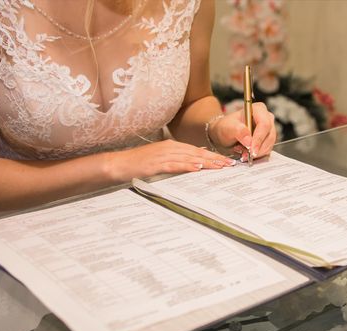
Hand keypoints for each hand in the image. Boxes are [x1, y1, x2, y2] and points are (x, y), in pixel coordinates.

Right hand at [110, 139, 236, 181]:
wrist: (118, 163)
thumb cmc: (138, 163)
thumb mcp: (160, 159)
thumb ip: (176, 159)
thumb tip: (194, 161)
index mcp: (171, 146)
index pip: (196, 150)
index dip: (212, 155)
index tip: (225, 161)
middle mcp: (169, 148)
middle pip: (196, 152)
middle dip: (214, 158)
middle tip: (229, 164)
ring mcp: (162, 155)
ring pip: (189, 158)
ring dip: (205, 162)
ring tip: (219, 166)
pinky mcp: (155, 164)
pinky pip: (174, 165)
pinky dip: (187, 166)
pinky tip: (197, 168)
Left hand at [208, 102, 275, 160]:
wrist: (225, 133)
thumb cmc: (226, 127)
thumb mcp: (227, 127)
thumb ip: (237, 131)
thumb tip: (249, 141)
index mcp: (258, 109)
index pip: (264, 124)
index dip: (259, 138)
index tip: (252, 150)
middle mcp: (267, 118)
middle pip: (269, 135)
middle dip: (258, 148)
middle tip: (246, 156)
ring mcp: (269, 129)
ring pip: (269, 145)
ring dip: (257, 152)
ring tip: (243, 153)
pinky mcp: (268, 140)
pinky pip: (267, 150)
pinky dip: (257, 154)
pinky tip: (246, 153)